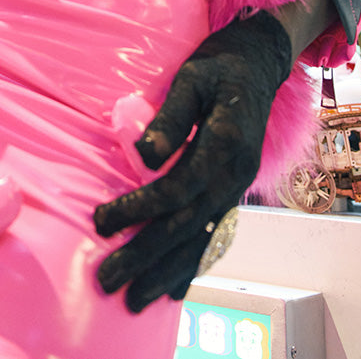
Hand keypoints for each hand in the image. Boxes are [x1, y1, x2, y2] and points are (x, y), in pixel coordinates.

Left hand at [94, 10, 291, 312]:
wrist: (259, 62)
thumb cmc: (219, 64)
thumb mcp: (191, 78)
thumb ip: (170, 118)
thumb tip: (145, 157)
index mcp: (225, 144)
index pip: (176, 188)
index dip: (139, 209)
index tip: (102, 222)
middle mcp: (236, 174)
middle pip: (187, 225)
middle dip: (145, 255)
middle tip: (108, 279)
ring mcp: (239, 186)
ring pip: (202, 239)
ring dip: (167, 272)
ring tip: (135, 299)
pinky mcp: (235, 189)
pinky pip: (215, 234)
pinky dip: (194, 263)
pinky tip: (175, 287)